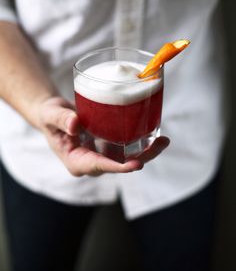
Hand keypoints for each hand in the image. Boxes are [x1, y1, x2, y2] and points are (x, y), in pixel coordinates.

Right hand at [37, 96, 169, 176]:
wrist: (54, 115)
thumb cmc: (50, 116)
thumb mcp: (51, 115)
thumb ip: (61, 119)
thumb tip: (75, 125)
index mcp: (75, 161)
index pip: (98, 166)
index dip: (117, 167)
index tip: (135, 164)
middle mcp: (90, 161)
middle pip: (118, 165)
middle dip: (141, 158)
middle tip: (159, 144)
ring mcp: (100, 155)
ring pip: (125, 158)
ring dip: (145, 151)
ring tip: (163, 140)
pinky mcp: (106, 146)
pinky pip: (125, 147)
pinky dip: (139, 142)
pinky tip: (153, 133)